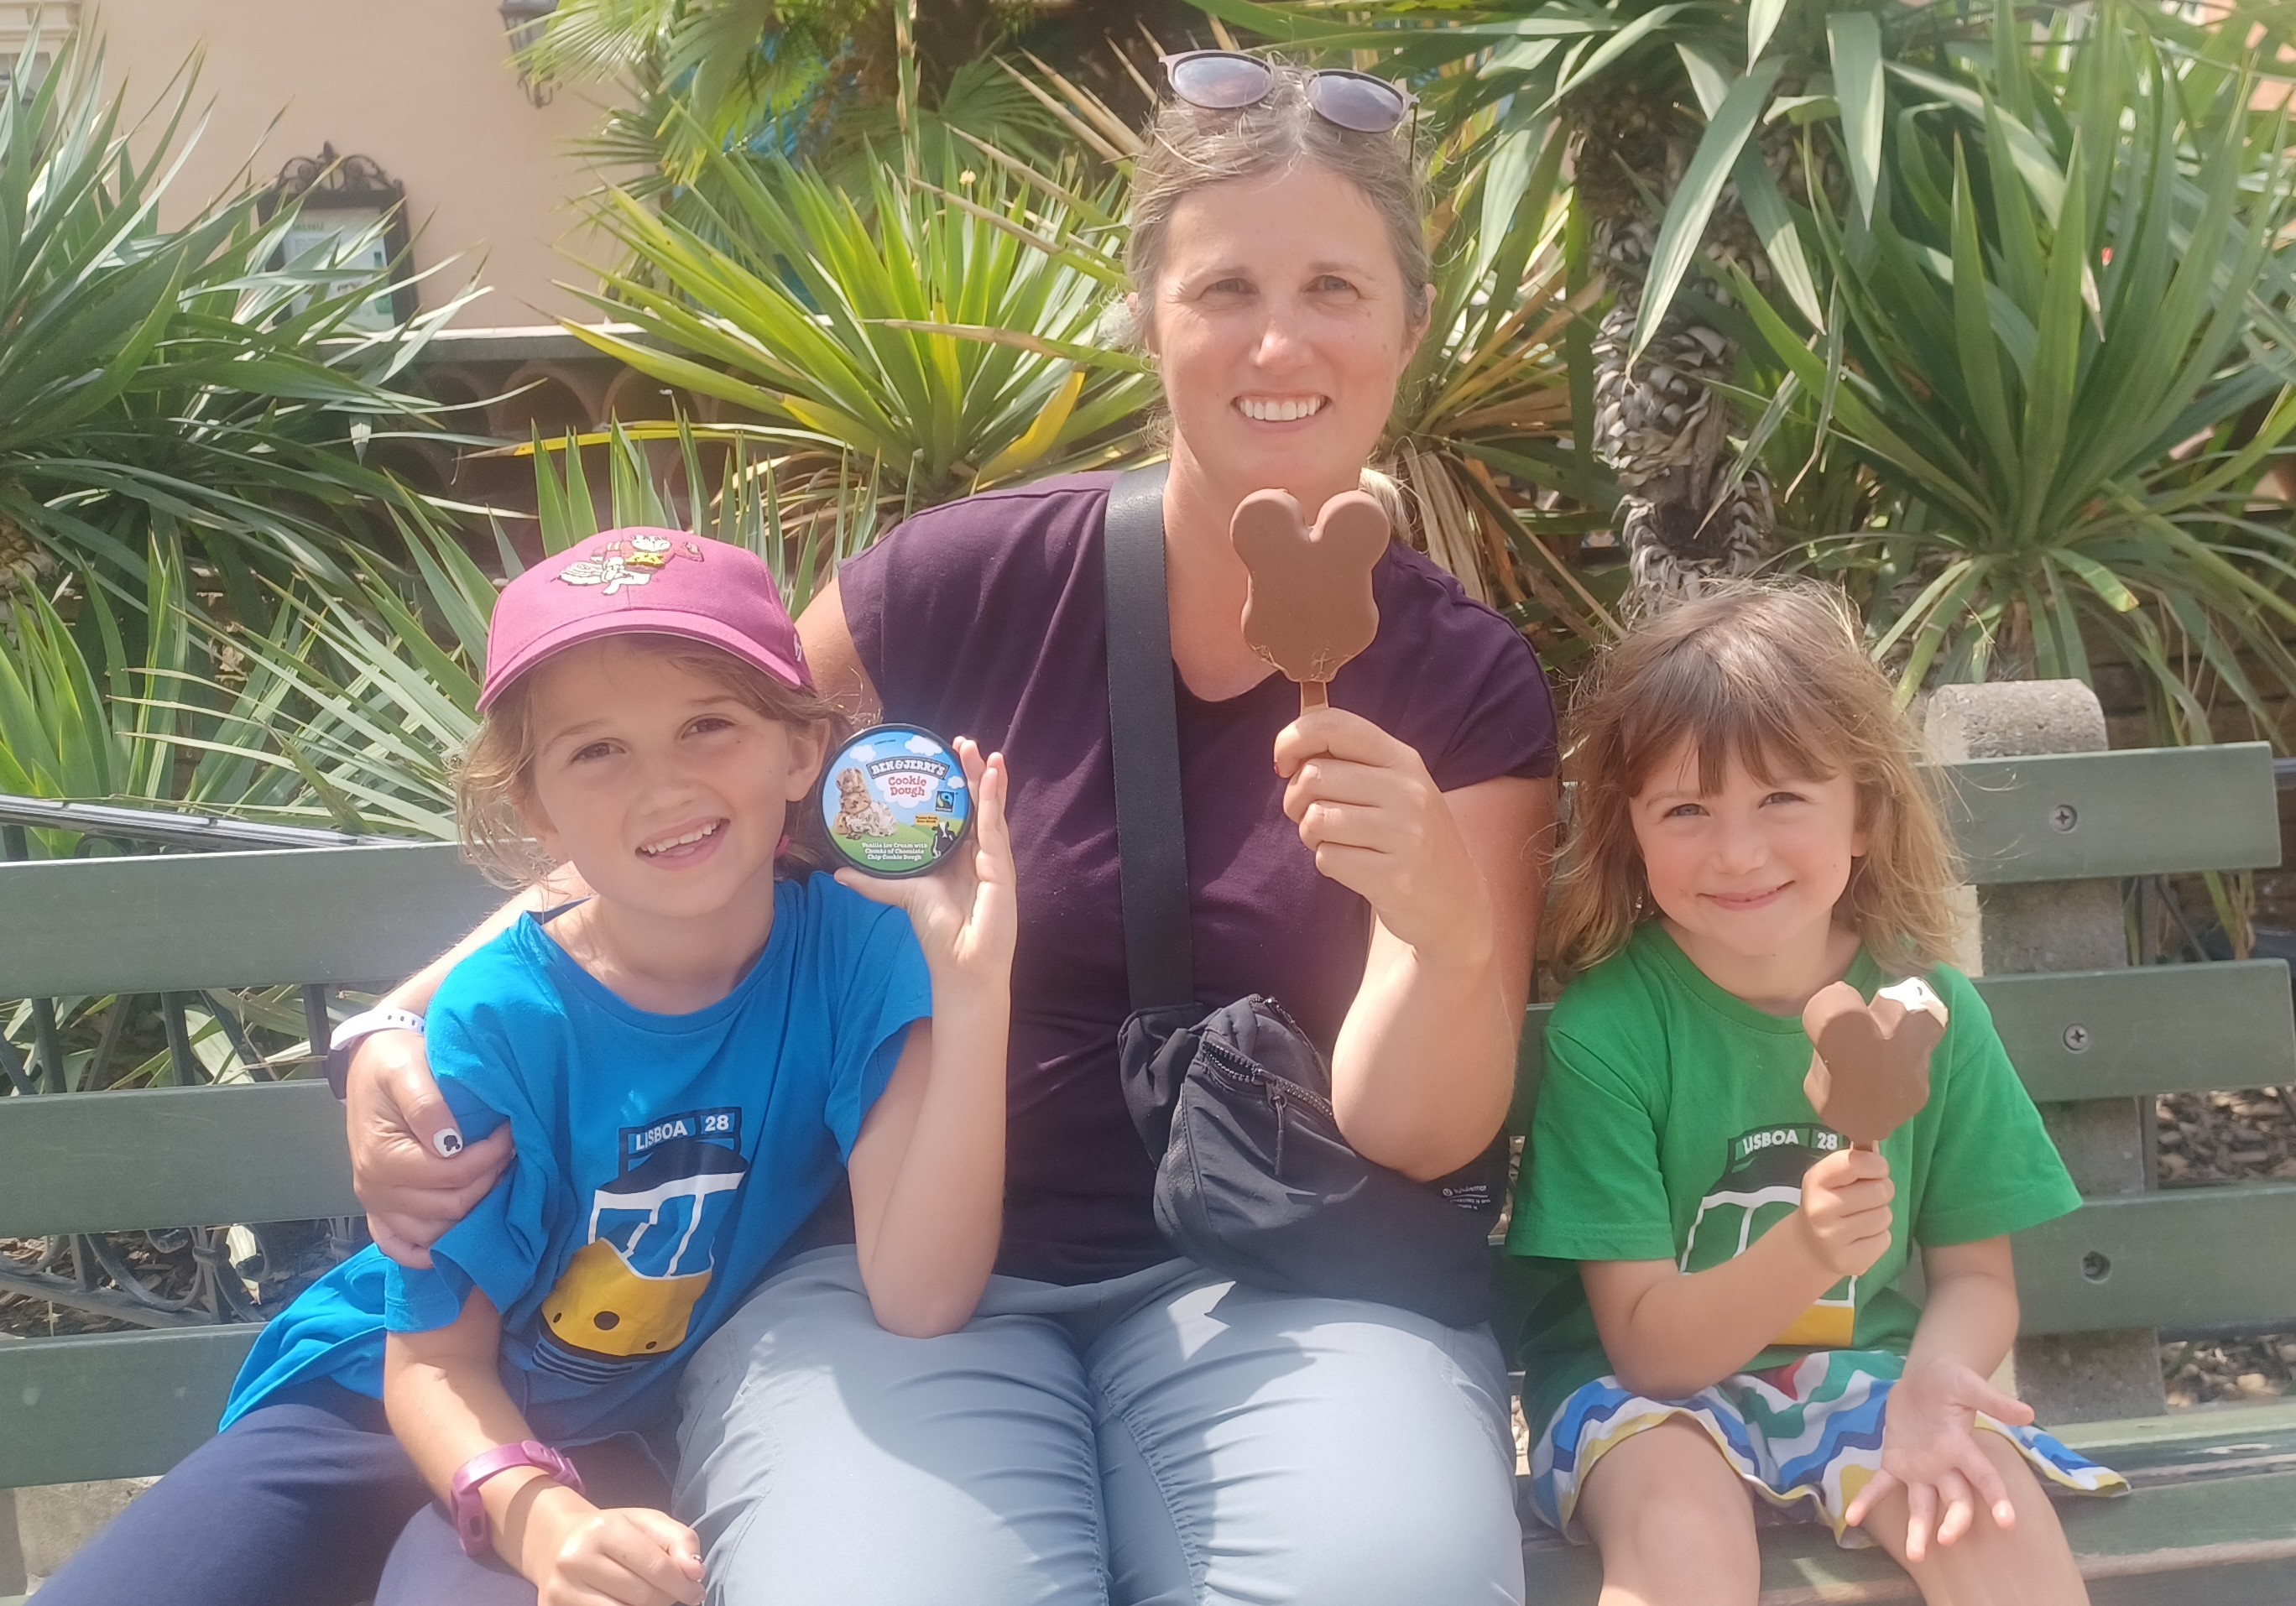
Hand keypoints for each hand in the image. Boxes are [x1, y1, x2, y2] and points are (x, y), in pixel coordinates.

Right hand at [346, 1029, 511, 1267]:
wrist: (371, 1063)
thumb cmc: (391, 1063)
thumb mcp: (406, 1069)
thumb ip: (427, 1105)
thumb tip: (450, 1143)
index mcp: (381, 1157)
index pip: (451, 1176)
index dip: (489, 1158)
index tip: (510, 1132)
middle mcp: (373, 1189)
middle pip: (449, 1209)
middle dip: (489, 1182)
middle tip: (510, 1153)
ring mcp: (375, 1205)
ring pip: (434, 1235)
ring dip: (471, 1215)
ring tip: (494, 1179)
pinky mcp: (380, 1210)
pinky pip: (400, 1247)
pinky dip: (428, 1251)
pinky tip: (457, 1239)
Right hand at [523, 1490, 704, 1605]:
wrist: (556, 1542)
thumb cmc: (611, 1532)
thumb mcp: (647, 1523)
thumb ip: (679, 1540)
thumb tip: (696, 1572)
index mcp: (603, 1530)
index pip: (656, 1566)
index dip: (683, 1584)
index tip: (696, 1590)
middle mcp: (576, 1559)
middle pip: (642, 1596)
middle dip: (667, 1598)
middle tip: (674, 1594)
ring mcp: (561, 1589)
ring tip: (654, 1599)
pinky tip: (630, 1603)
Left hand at [835, 738, 1016, 984]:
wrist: (962, 963)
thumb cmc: (939, 931)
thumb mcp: (904, 895)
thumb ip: (874, 883)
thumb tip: (839, 872)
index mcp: (960, 855)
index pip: (960, 812)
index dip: (956, 784)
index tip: (945, 757)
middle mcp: (979, 852)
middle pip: (977, 804)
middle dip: (972, 773)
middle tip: (962, 743)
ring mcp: (993, 858)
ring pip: (990, 810)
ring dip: (987, 778)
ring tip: (981, 751)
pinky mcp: (1000, 868)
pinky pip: (995, 828)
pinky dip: (993, 801)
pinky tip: (991, 778)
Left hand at [1273, 708, 1486, 957]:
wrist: (1456, 901)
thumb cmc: (1407, 837)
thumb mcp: (1394, 786)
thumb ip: (1348, 761)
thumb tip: (1287, 750)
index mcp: (1403, 759)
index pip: (1335, 724)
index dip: (1293, 737)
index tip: (1282, 763)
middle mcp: (1407, 791)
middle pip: (1314, 775)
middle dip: (1295, 799)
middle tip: (1309, 815)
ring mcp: (1404, 834)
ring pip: (1315, 819)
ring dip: (1311, 835)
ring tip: (1337, 842)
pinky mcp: (1394, 877)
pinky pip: (1327, 859)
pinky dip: (1328, 864)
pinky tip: (1355, 867)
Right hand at [1790, 1147, 1894, 1279]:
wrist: (1809, 1246)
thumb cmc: (1829, 1201)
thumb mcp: (1832, 1177)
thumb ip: (1854, 1158)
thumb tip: (1873, 1138)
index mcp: (1815, 1181)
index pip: (1855, 1162)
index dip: (1876, 1164)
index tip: (1875, 1169)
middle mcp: (1820, 1209)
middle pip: (1880, 1191)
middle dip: (1882, 1191)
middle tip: (1868, 1197)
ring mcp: (1833, 1238)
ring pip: (1885, 1216)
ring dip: (1880, 1215)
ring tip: (1862, 1218)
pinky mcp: (1850, 1261)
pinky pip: (1885, 1240)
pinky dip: (1879, 1237)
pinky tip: (1861, 1237)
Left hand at [1844, 1359, 2035, 1562]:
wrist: (1924, 1378)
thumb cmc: (1951, 1382)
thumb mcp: (1969, 1385)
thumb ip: (1993, 1401)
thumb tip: (2029, 1413)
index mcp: (1963, 1448)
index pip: (1984, 1477)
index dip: (1997, 1498)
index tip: (2007, 1522)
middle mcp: (1945, 1467)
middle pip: (1955, 1500)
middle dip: (1954, 1521)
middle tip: (1947, 1539)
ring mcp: (1920, 1469)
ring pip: (1922, 1505)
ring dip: (1918, 1529)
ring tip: (1916, 1554)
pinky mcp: (1896, 1463)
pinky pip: (1881, 1486)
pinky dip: (1868, 1500)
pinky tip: (1853, 1518)